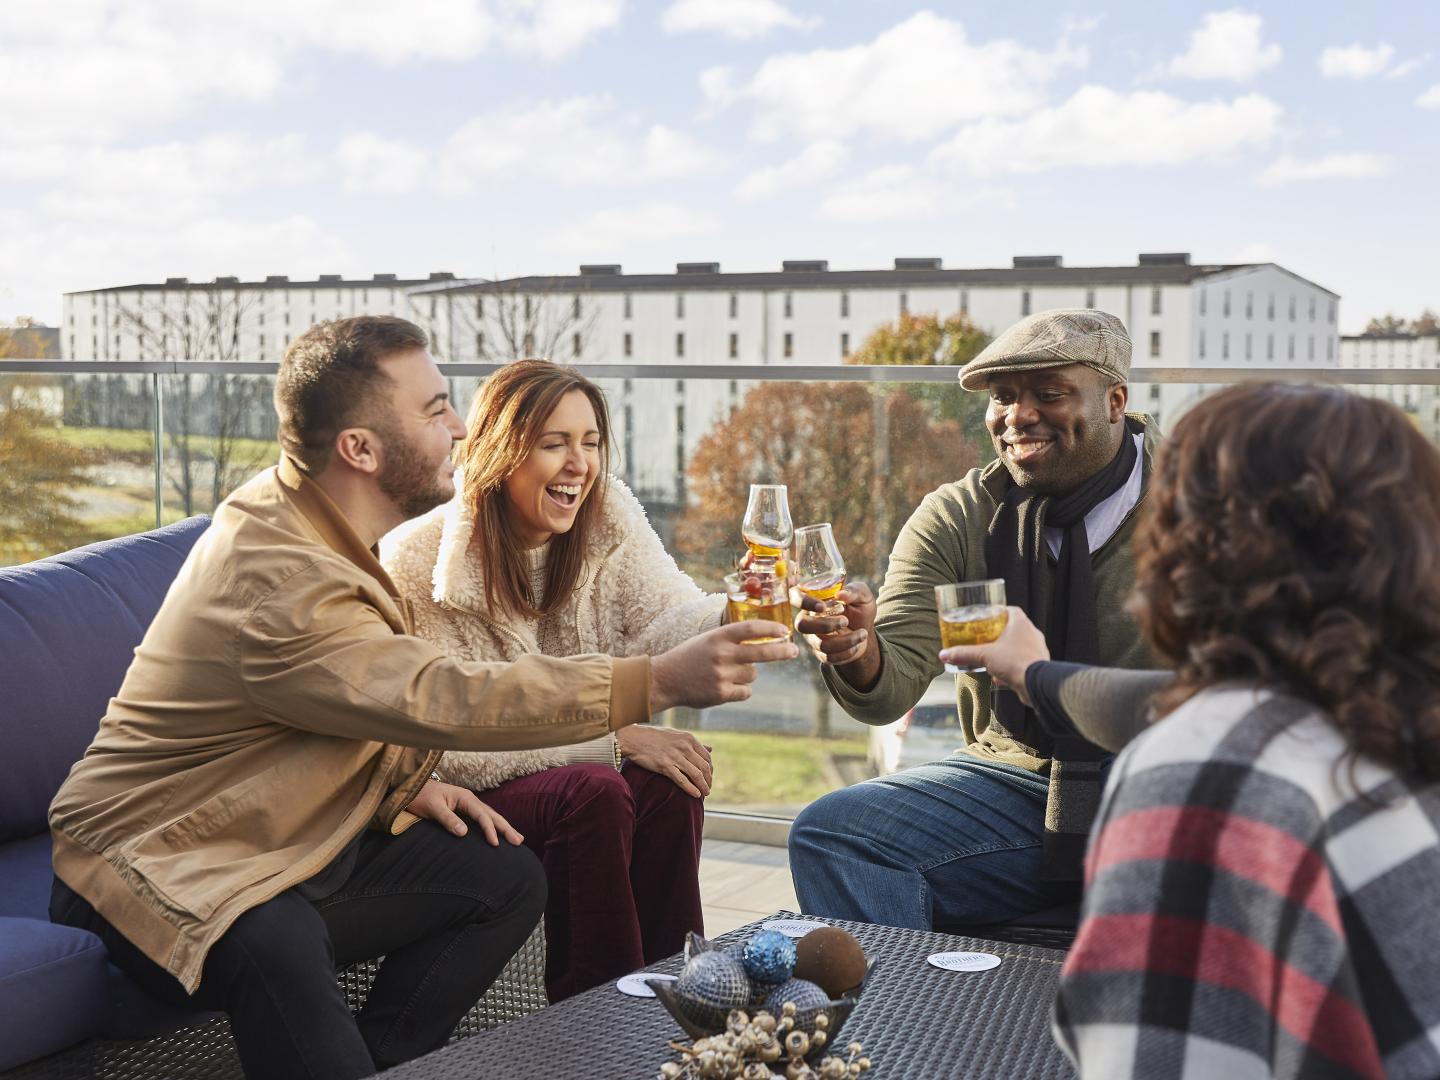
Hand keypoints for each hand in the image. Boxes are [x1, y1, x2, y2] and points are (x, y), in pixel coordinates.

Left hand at [405, 780, 523, 845]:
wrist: (411, 788)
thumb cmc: (420, 797)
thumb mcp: (432, 808)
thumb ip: (448, 819)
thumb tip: (464, 833)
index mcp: (465, 797)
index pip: (482, 815)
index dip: (489, 830)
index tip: (495, 844)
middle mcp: (469, 799)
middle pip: (492, 814)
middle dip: (506, 828)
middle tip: (519, 841)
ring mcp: (468, 804)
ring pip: (490, 816)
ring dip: (502, 827)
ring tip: (516, 838)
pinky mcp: (464, 810)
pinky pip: (482, 818)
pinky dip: (492, 825)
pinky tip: (498, 833)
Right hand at [617, 726, 712, 797]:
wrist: (633, 738)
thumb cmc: (654, 737)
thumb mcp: (676, 735)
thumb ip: (693, 743)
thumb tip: (711, 749)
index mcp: (689, 738)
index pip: (707, 757)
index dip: (710, 770)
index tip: (709, 777)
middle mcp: (684, 746)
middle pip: (704, 767)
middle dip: (708, 780)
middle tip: (708, 789)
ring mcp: (675, 756)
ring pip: (696, 775)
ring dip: (703, 786)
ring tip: (705, 794)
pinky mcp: (664, 766)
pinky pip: (682, 780)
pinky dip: (691, 789)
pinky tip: (695, 795)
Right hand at [650, 622, 798, 711]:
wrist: (665, 679)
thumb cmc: (691, 656)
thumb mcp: (709, 639)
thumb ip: (732, 639)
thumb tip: (766, 640)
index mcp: (718, 637)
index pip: (751, 629)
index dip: (771, 630)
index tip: (785, 632)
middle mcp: (721, 654)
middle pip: (761, 652)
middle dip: (782, 652)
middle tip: (794, 651)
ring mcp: (722, 675)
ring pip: (752, 675)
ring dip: (747, 674)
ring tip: (726, 673)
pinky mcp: (721, 694)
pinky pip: (745, 692)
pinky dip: (740, 690)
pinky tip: (724, 686)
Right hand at [796, 581, 875, 667]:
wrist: (866, 629)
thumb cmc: (859, 606)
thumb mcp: (862, 595)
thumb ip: (854, 591)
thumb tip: (841, 595)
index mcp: (813, 599)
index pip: (795, 596)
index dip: (804, 602)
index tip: (823, 607)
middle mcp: (808, 618)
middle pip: (802, 625)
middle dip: (824, 625)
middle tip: (845, 621)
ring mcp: (812, 637)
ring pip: (821, 644)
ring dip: (845, 640)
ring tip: (862, 633)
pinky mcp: (821, 653)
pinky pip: (829, 657)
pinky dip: (847, 652)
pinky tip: (858, 644)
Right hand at [938, 606, 1047, 704]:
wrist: (1035, 684)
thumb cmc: (1016, 662)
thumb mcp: (984, 655)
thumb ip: (964, 654)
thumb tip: (945, 654)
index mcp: (1021, 624)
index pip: (1010, 610)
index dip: (998, 612)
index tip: (987, 616)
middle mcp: (1031, 634)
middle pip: (1013, 629)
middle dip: (998, 635)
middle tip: (985, 639)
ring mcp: (1036, 650)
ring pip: (1018, 647)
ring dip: (1004, 652)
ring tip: (990, 658)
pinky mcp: (1037, 666)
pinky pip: (1021, 663)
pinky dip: (1010, 668)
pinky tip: (998, 676)